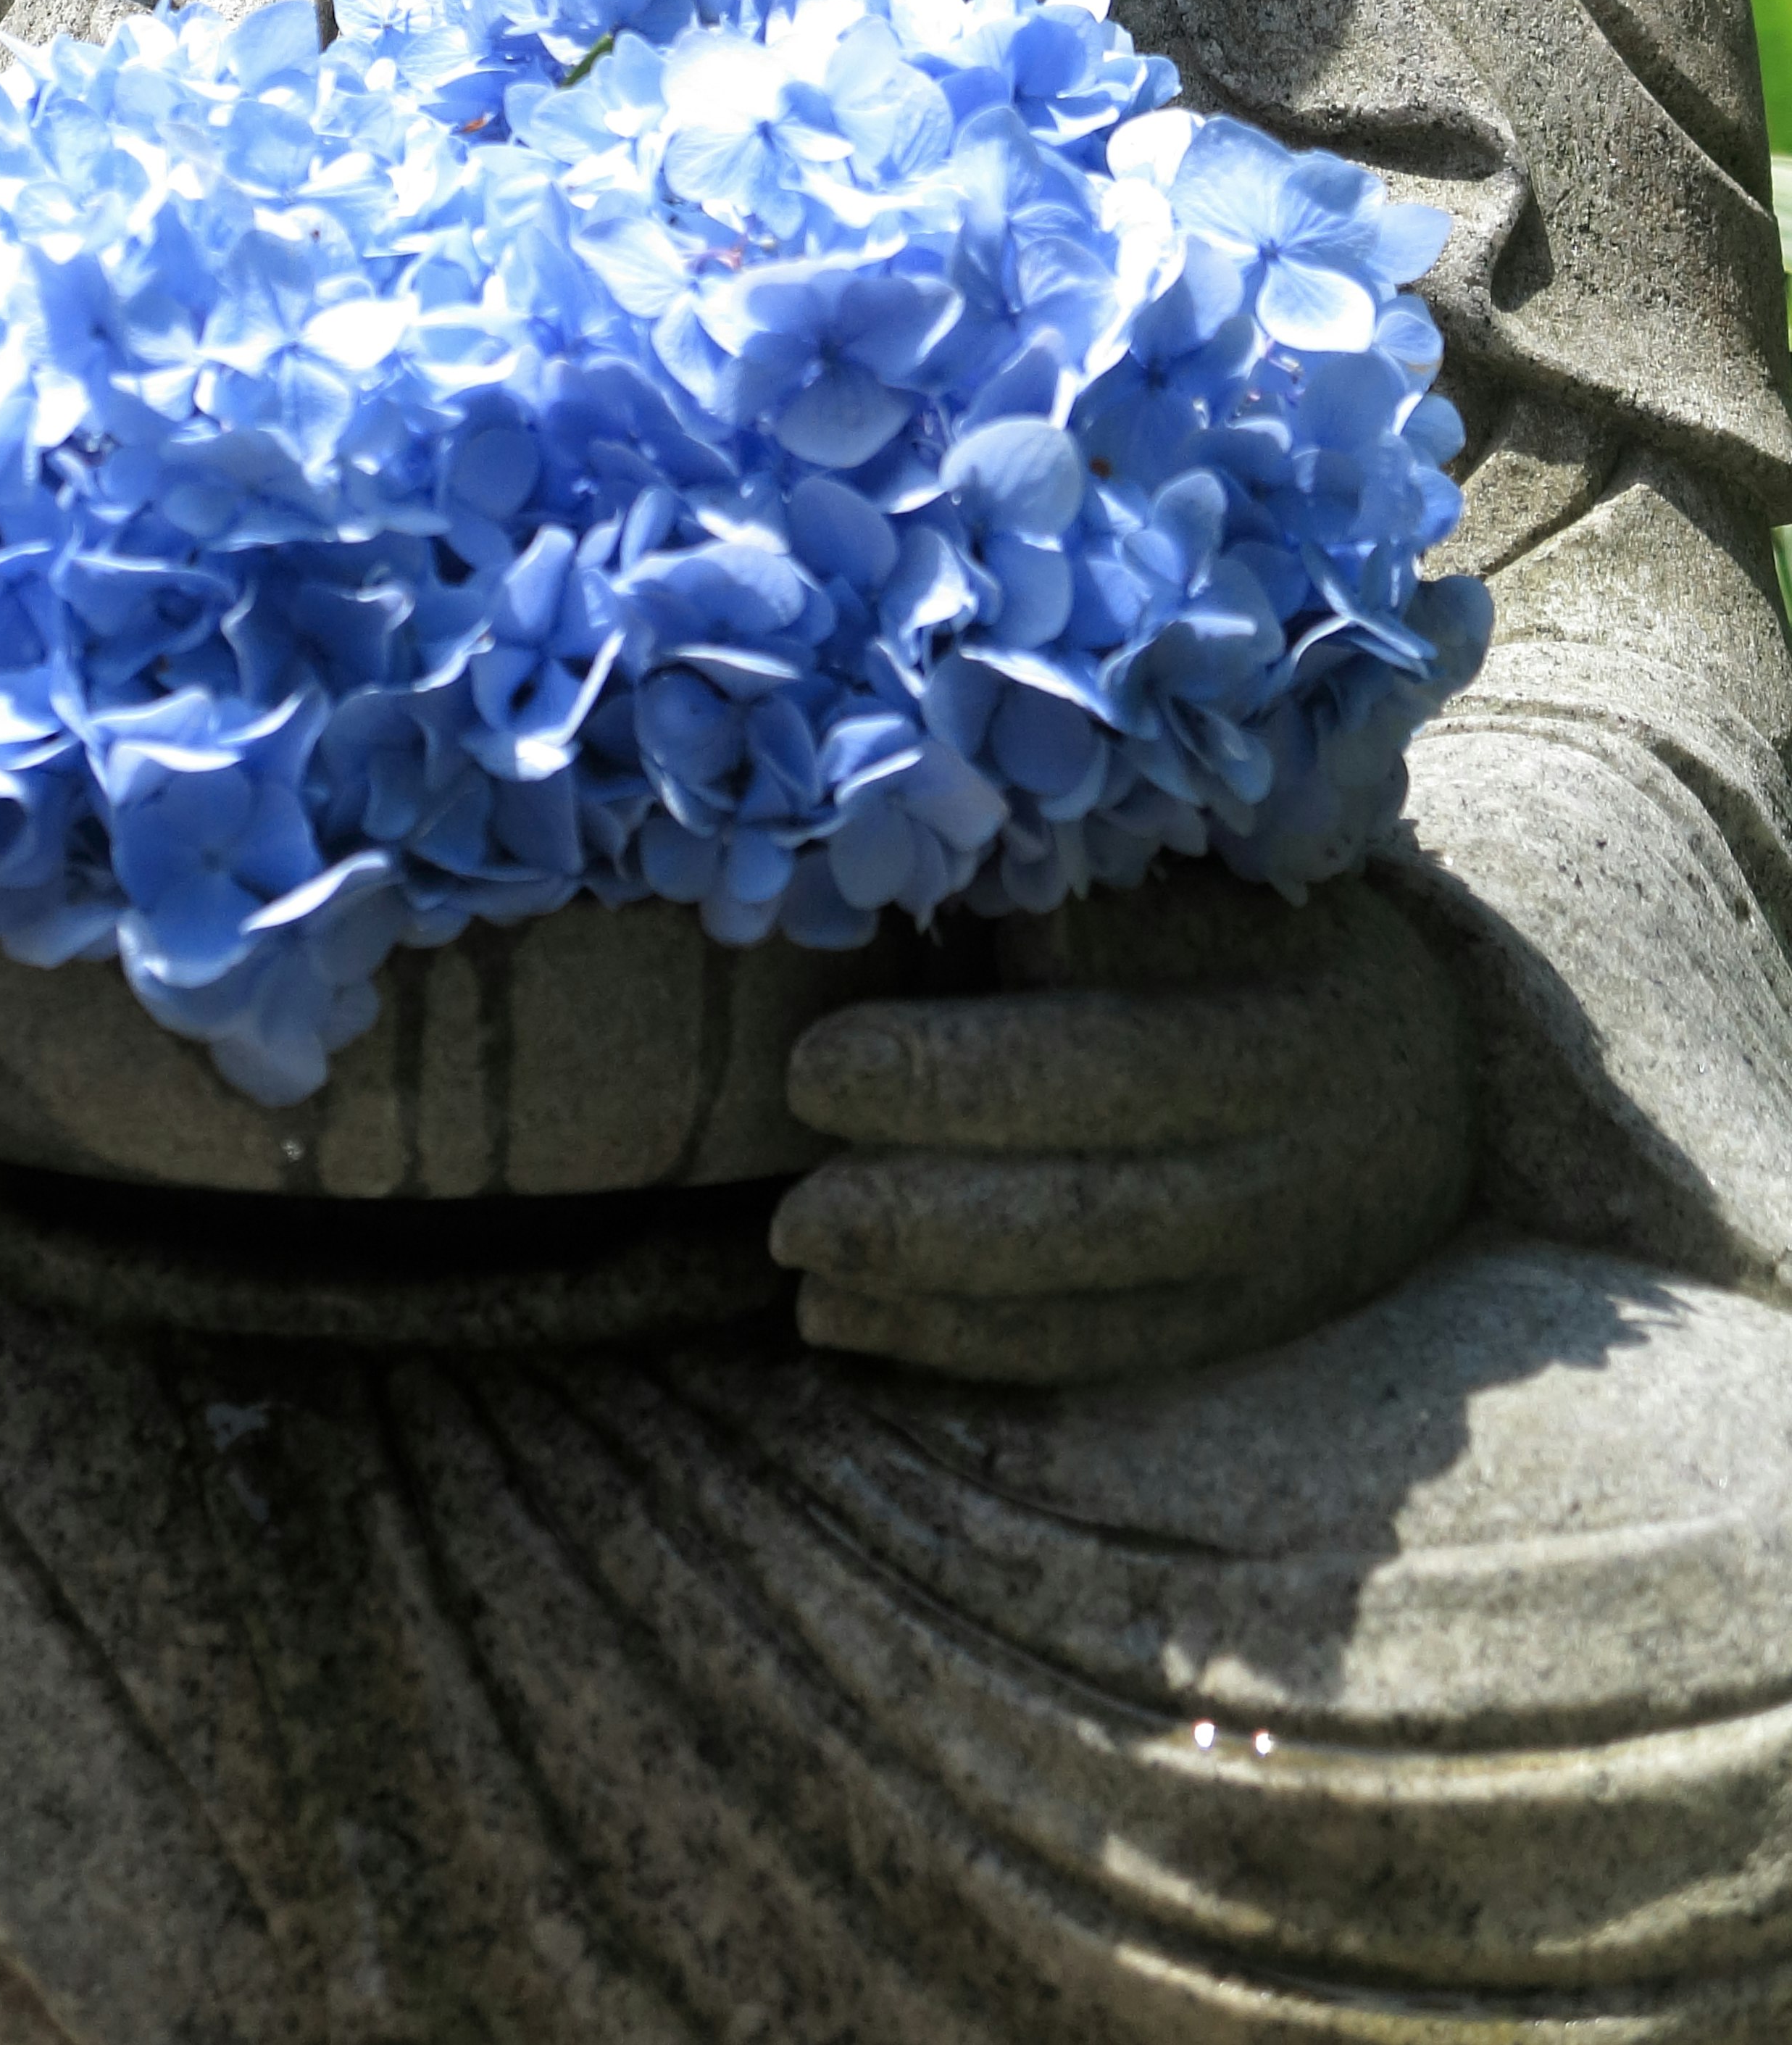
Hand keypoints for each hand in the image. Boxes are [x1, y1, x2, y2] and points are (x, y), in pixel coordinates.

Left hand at [772, 862, 1473, 1384]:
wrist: (1445, 1081)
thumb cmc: (1274, 940)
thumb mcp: (1219, 883)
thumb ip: (1086, 895)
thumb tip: (906, 877)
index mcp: (1275, 1030)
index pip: (1101, 1064)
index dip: (949, 1074)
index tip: (813, 1066)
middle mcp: (1277, 1165)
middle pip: (1083, 1208)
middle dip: (913, 1210)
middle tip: (788, 1201)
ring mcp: (1262, 1269)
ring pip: (1078, 1302)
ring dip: (921, 1294)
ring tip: (800, 1265)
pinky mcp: (1232, 1333)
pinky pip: (1087, 1357)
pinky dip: (960, 1349)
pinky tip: (846, 1327)